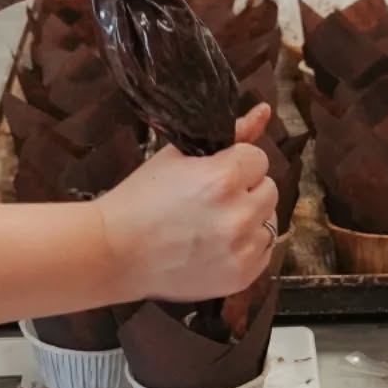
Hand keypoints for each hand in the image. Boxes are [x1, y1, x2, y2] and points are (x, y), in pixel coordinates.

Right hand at [97, 107, 277, 303]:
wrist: (118, 251)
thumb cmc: (143, 198)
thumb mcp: (178, 157)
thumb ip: (230, 135)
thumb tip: (265, 111)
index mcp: (223, 178)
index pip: (258, 159)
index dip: (235, 164)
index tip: (212, 174)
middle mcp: (239, 214)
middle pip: (269, 189)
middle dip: (245, 190)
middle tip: (212, 199)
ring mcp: (242, 250)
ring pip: (269, 222)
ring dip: (249, 219)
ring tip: (213, 224)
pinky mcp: (242, 277)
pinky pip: (263, 253)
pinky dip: (245, 247)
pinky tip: (216, 245)